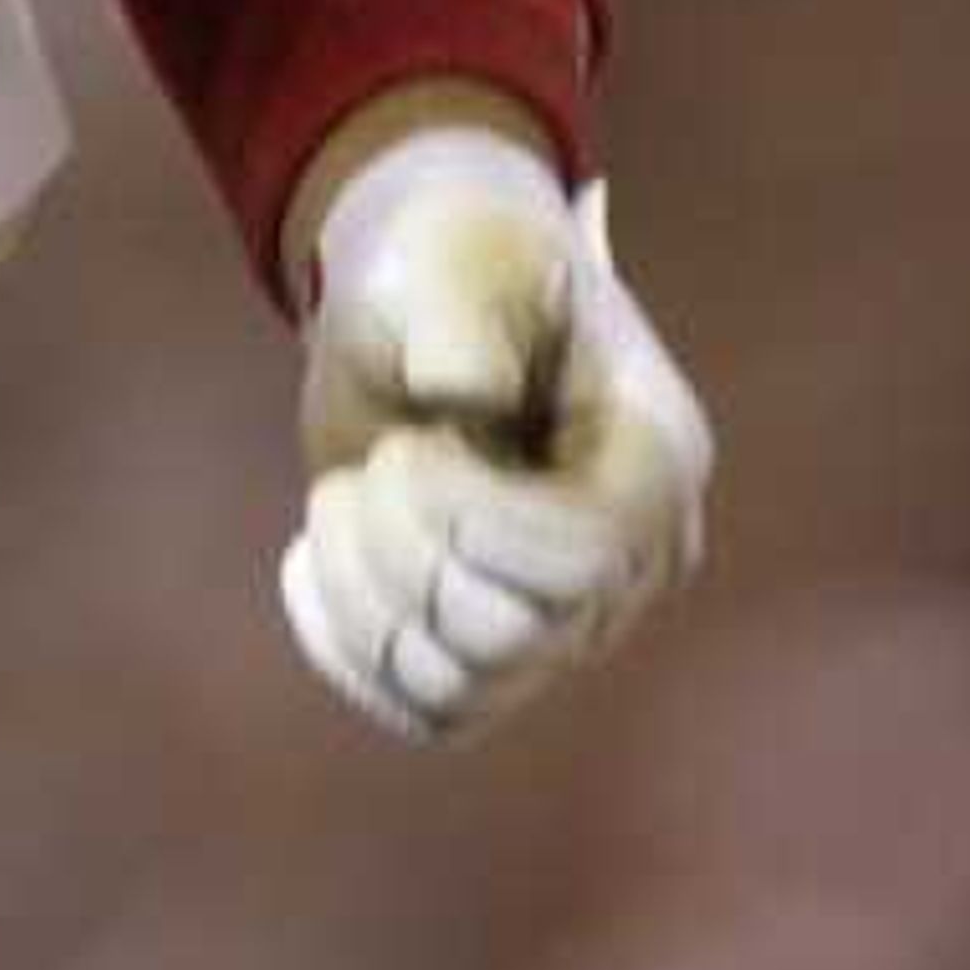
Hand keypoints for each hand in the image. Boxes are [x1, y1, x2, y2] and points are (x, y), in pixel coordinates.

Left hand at [281, 127, 708, 744]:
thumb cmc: (453, 262)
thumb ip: (462, 317)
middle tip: (380, 456)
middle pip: (509, 634)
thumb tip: (462, 402)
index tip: (416, 442)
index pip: (579, 560)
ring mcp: (565, 617)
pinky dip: (346, 647)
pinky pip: (426, 713)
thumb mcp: (455, 256)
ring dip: (361, 593)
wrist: (419, 300)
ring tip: (341, 496)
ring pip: (458, 684)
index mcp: (655, 457)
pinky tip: (313, 560)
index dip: (468, 521)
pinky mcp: (492, 650)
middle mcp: (631, 559)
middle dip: (400, 547)